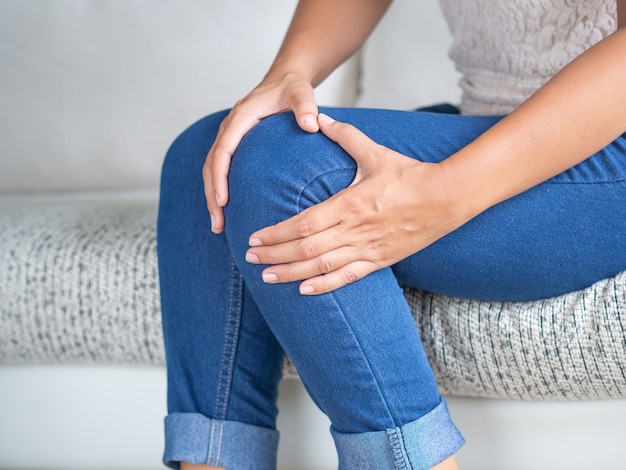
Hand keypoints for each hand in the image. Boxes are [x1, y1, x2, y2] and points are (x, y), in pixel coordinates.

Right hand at [203, 72, 318, 232]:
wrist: (285, 79)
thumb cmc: (292, 88)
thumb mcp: (301, 92)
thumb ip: (306, 106)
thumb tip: (311, 125)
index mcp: (241, 117)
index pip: (223, 150)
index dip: (220, 176)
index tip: (223, 200)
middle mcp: (230, 127)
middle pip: (211, 165)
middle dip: (212, 195)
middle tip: (218, 223)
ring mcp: (230, 136)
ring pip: (212, 170)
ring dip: (212, 197)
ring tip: (218, 225)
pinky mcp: (234, 145)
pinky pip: (221, 169)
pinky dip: (219, 190)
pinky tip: (227, 211)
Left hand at [245, 114, 471, 294]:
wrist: (447, 198)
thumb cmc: (410, 175)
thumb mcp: (376, 153)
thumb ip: (345, 136)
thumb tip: (320, 118)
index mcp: (350, 204)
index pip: (303, 224)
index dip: (276, 234)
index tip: (254, 237)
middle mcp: (355, 230)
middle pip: (305, 249)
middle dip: (274, 255)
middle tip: (249, 257)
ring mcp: (367, 249)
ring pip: (322, 267)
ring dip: (290, 273)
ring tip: (266, 276)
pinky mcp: (380, 261)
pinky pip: (347, 278)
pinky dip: (324, 286)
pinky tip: (303, 290)